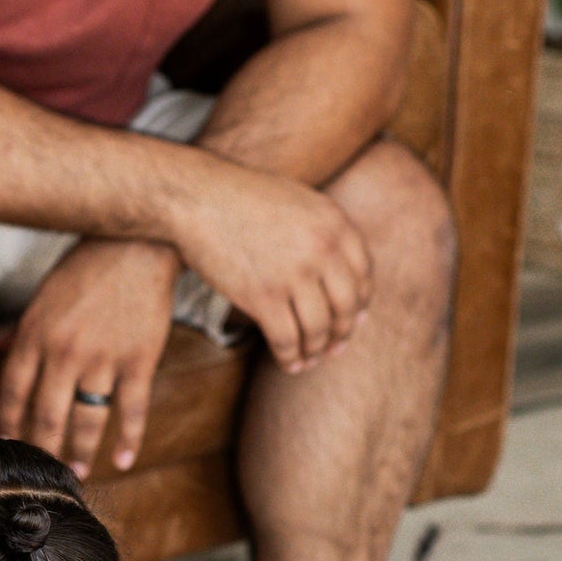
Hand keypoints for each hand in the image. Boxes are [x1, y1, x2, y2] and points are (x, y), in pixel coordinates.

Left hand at [0, 238, 179, 476]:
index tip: (8, 446)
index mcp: (35, 334)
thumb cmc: (87, 267)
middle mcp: (64, 351)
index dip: (9, 424)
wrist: (139, 244)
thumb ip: (20, 326)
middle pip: (47, 416)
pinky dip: (129, 440)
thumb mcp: (44, 294)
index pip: (13, 392)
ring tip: (77, 472)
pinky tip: (122, 460)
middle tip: (42, 473)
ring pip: (87, 420)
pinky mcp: (139, 360)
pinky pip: (132, 410)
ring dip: (81, 453)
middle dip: (43, 450)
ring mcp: (103, 358)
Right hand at [177, 158, 372, 373]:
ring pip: (318, 329)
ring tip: (308, 358)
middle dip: (342, 334)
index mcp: (335, 223)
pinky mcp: (262, 296)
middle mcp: (322, 249)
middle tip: (334, 348)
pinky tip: (288, 363)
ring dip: (315, 350)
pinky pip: (287, 340)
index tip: (352, 320)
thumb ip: (325, 230)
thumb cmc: (243, 198)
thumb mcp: (298, 201)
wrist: (197, 197)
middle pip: (347, 307)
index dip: (360, 304)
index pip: (364, 276)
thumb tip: (344, 269)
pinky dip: (289, 358)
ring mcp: (293, 274)